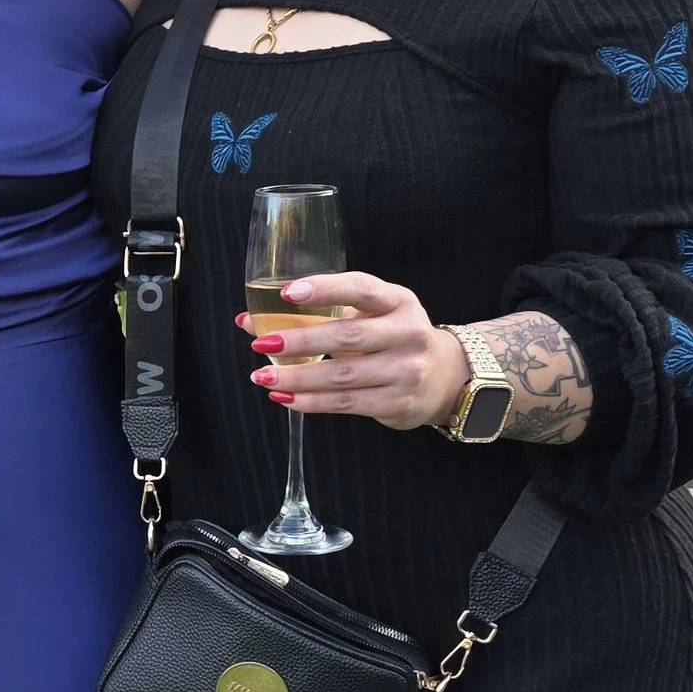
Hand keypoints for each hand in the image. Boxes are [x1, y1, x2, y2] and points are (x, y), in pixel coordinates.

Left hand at [240, 274, 469, 433]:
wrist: (444, 376)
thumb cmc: (392, 337)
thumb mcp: (367, 315)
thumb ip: (315, 314)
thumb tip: (248, 321)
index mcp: (399, 301)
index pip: (361, 288)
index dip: (324, 289)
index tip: (286, 293)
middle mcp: (408, 333)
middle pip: (348, 336)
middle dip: (301, 340)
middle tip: (263, 343)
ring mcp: (406, 370)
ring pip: (342, 376)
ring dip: (298, 377)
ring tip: (262, 376)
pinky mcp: (398, 402)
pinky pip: (346, 403)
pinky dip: (310, 402)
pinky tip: (285, 396)